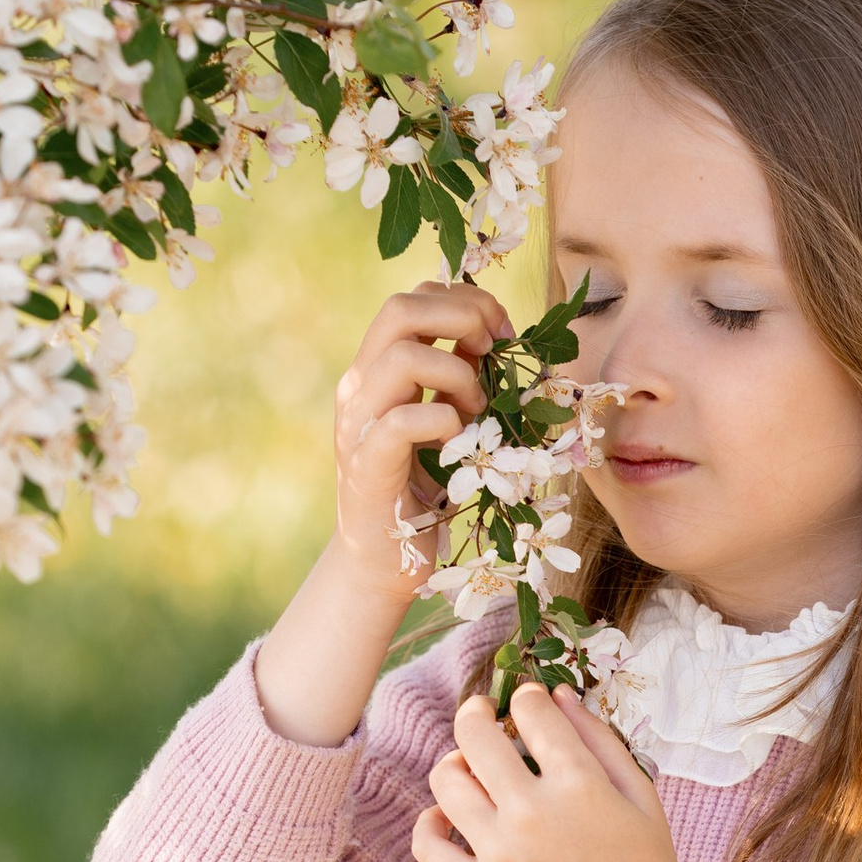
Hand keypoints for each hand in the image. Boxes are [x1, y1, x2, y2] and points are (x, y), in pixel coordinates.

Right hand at [332, 274, 514, 597]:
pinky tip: (458, 444)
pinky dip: (443, 422)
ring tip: (477, 411)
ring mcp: (357, 422)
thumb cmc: (424, 493)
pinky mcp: (366, 463)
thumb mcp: (451, 422)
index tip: (504, 334)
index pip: (415, 299)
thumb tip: (499, 338)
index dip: (466, 302)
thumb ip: (462, 378)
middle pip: (401, 308)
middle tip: (495, 353)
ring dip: (458, 375)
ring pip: (403, 356)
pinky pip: (403, 419)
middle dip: (463, 317)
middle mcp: (360, 385)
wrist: (384, 562)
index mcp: (378, 367)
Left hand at [411, 680, 730, 861]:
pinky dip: (430, 825)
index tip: (527, 704)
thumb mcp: (643, 797)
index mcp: (579, 785)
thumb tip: (556, 695)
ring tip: (471, 770)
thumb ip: (601, 740)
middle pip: (475, 735)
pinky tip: (449, 818)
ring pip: (446, 782)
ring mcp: (501, 856)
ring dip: (455, 763)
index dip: (526, 698)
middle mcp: (533, 814)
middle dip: (477, 713)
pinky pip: (429, 847)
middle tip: (483, 716)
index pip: (530, 712)